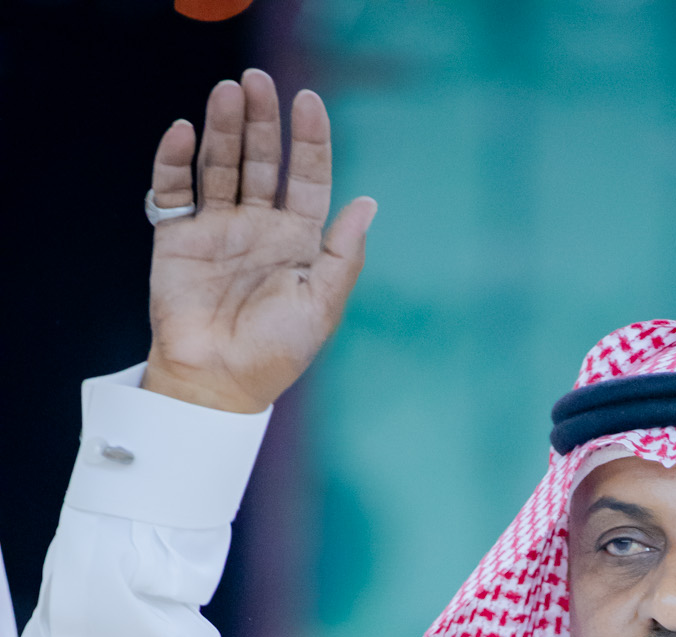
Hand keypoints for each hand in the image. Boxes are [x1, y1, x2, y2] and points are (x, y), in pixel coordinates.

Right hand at [143, 70, 376, 413]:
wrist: (220, 382)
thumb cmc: (276, 352)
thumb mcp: (322, 305)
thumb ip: (344, 255)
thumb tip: (368, 203)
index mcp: (299, 241)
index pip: (308, 177)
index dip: (310, 140)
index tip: (309, 101)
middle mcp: (260, 227)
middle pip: (262, 160)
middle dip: (261, 121)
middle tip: (257, 82)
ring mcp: (218, 228)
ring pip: (221, 164)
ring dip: (223, 128)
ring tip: (227, 93)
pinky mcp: (178, 237)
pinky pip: (174, 189)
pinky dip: (174, 160)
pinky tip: (181, 133)